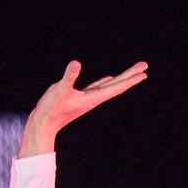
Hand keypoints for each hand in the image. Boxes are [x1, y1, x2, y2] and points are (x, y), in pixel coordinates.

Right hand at [18, 60, 149, 157]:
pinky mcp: (79, 97)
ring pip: (109, 86)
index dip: (130, 79)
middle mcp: (93, 98)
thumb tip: (76, 63)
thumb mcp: (59, 91)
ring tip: (133, 72)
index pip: (116, 87)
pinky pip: (97, 87)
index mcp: (92, 98)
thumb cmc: (50, 110)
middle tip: (145, 66)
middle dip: (131, 75)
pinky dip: (105, 82)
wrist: (43, 125)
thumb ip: (68, 77)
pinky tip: (109, 79)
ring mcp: (87, 98)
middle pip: (117, 86)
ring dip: (121, 78)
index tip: (144, 73)